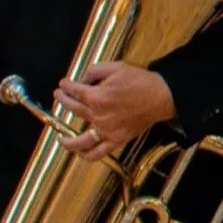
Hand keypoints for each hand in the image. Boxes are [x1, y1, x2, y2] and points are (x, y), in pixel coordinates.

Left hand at [56, 63, 175, 158]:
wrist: (162, 96)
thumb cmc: (141, 81)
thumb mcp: (117, 67)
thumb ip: (94, 71)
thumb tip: (82, 80)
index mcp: (96, 96)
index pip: (73, 91)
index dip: (66, 86)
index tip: (64, 84)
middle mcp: (97, 115)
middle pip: (72, 109)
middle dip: (63, 101)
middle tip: (60, 97)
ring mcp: (106, 130)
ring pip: (79, 140)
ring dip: (67, 140)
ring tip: (61, 138)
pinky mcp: (117, 139)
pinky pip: (99, 152)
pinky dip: (88, 156)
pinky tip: (81, 153)